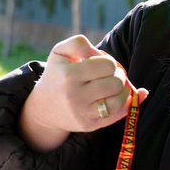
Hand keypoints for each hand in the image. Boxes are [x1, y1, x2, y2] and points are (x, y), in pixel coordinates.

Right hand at [19, 35, 148, 150]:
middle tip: (111, 76)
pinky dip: (125, 105)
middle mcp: (75, 96)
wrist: (44, 107)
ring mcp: (83, 113)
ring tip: (115, 87)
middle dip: (118, 76)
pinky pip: (117, 116)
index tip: (102, 65)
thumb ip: (79, 43)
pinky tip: (121, 98)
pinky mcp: (89, 126)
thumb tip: (102, 54)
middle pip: (116, 83)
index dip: (109, 62)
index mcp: (69, 75)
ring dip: (123, 91)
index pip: (107, 65)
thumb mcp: (60, 52)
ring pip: (119, 102)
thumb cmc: (58, 74)